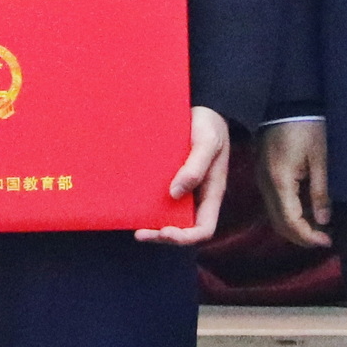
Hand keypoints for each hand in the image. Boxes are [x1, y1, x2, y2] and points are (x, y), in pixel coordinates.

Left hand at [141, 105, 231, 243]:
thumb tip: (174, 193)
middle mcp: (199, 196)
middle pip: (185, 229)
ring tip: (134, 225)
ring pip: (172, 218)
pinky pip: (163, 200)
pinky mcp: (173, 179)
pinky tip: (133, 204)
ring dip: (154, 225)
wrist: (203, 109)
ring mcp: (186, 190)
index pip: (204, 229)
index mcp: (212, 193)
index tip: (164, 231)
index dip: (185, 237)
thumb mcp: (207, 143)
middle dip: (164, 236)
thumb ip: (195, 168)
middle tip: (140, 233)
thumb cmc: (209, 125)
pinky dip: (150, 207)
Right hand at [258, 117, 333, 247]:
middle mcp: (265, 184)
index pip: (291, 221)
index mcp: (280, 181)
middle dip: (301, 237)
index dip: (308, 236)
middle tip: (324, 239)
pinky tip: (306, 212)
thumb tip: (323, 220)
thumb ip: (320, 192)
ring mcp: (262, 179)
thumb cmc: (306, 128)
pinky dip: (289, 214)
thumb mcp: (319, 159)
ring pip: (274, 215)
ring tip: (318, 229)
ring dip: (294, 227)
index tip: (327, 241)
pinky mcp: (263, 174)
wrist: (286, 103)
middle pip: (279, 223)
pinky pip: (273, 203)